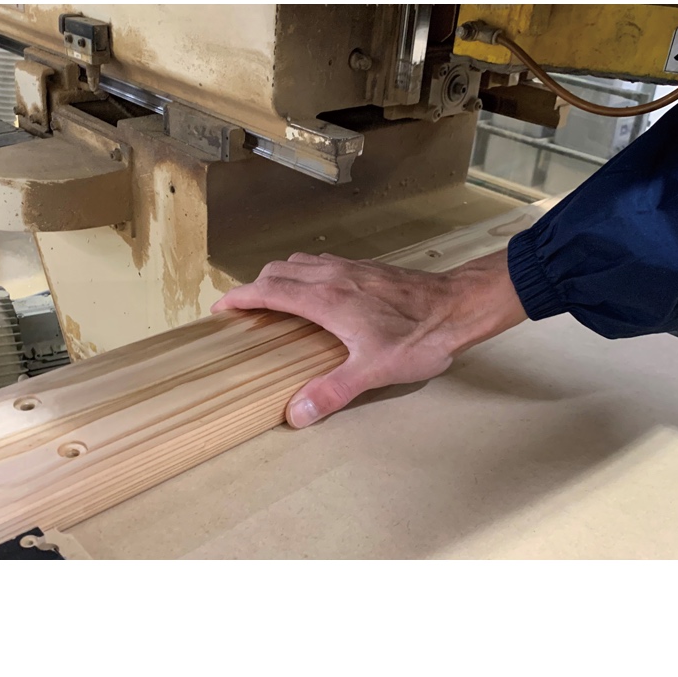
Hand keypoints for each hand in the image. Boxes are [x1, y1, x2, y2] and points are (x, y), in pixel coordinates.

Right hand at [210, 249, 526, 427]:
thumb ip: (332, 391)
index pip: (268, 290)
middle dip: (254, 288)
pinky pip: (321, 263)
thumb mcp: (374, 371)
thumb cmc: (419, 336)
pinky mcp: (366, 268)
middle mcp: (332, 276)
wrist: (457, 306)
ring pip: (299, 263)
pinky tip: (316, 294)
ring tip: (274, 301)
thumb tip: (295, 414)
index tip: (220, 309)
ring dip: (279, 277)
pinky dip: (304, 274)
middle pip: (278, 271)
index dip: (239, 298)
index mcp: (326, 299)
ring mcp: (350, 268)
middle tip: (243, 311)